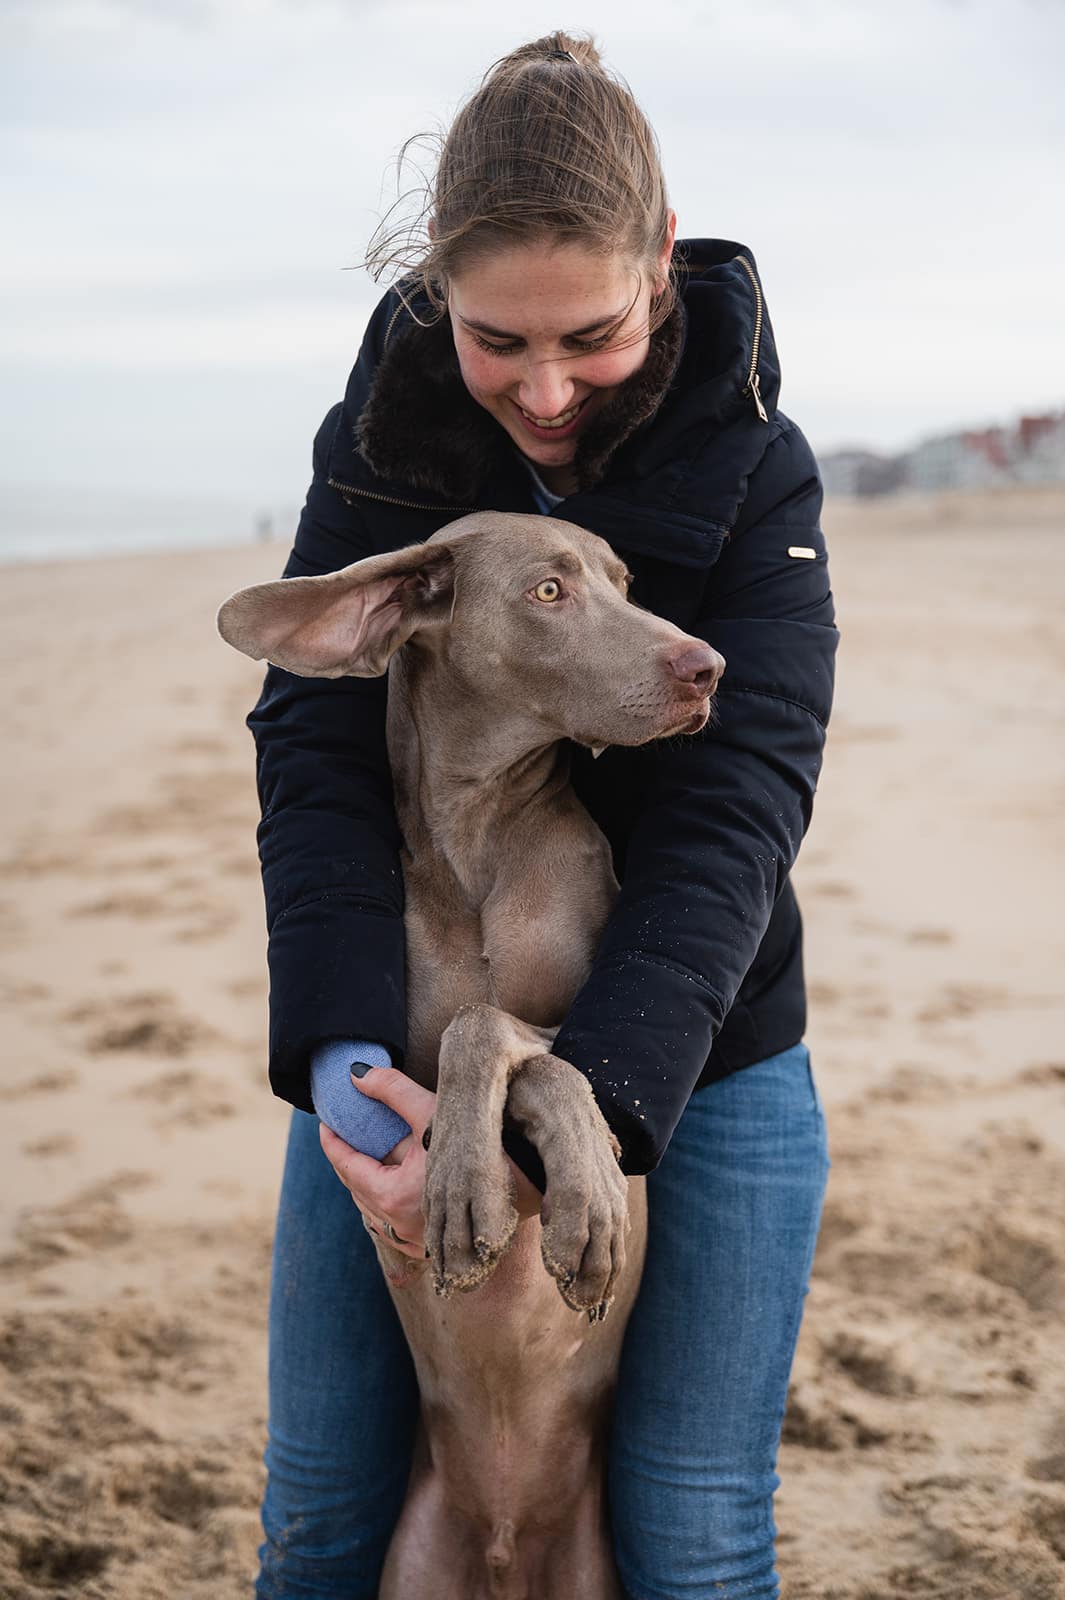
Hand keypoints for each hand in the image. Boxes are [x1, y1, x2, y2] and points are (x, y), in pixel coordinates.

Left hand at [319, 1065, 544, 1261]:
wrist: (530, 1183)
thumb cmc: (484, 1146)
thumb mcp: (434, 1112)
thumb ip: (392, 1091)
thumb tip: (357, 1075)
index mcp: (393, 1197)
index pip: (347, 1166)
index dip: (333, 1141)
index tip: (326, 1122)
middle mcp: (400, 1227)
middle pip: (356, 1189)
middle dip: (347, 1160)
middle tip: (344, 1131)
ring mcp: (416, 1240)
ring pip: (374, 1209)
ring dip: (367, 1181)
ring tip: (368, 1152)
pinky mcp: (433, 1244)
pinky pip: (395, 1222)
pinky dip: (388, 1199)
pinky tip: (396, 1179)